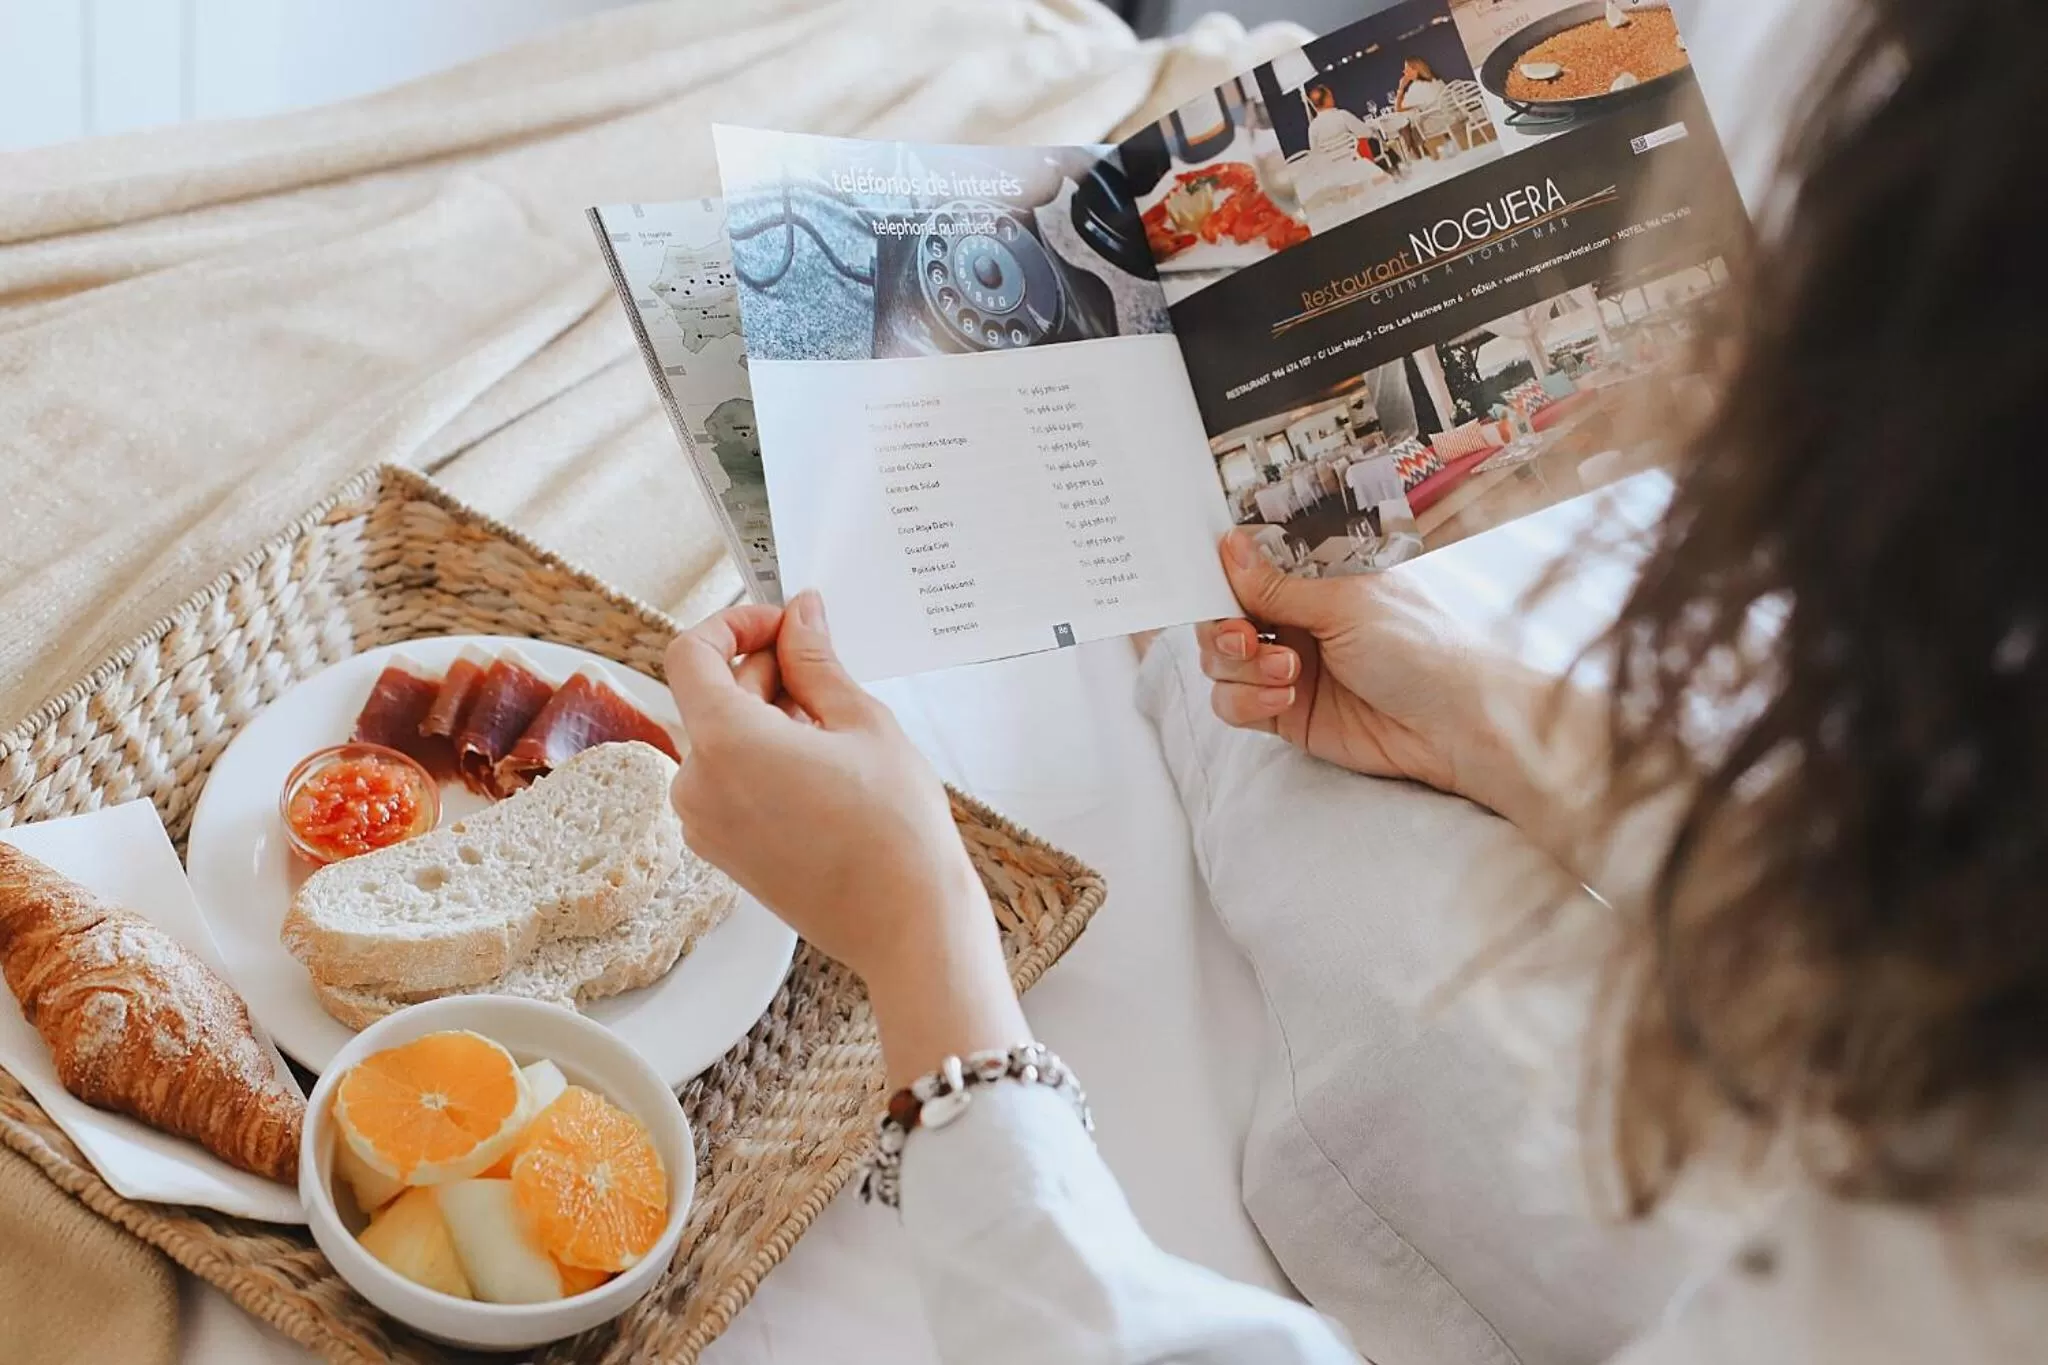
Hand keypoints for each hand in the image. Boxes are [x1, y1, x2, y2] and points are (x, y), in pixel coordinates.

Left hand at [665, 593, 1024, 1085]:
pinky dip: (762, 759)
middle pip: (710, 696)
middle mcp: (697, 785)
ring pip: (721, 740)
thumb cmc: (895, 830)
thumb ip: (817, 662)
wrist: (906, 924)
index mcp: (725, 744)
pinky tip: (822, 768)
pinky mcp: (721, 851)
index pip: (690, 653)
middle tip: (829, 672)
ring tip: (835, 730)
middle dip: (764, 672)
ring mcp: (704, 824)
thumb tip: (801, 615)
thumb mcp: (862, 723)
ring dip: (767, 718)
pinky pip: (727, 782)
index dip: (735, 625)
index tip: (782, 626)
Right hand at [1199, 530, 1522, 806]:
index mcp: (1312, 579)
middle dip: (1221, 628)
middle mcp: (1295, 618)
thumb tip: (1228, 545)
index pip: (1245, 569)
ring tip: (1288, 673)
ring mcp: (1287, 666)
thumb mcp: (1343, 604)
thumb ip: (1276, 585)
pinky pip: (1232, 703)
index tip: (1203, 585)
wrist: (1455, 724)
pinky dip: (1246, 700)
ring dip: (1241, 668)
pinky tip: (1285, 699)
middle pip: (1219, 617)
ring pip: (1220, 662)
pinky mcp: (1284, 711)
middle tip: (1245, 637)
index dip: (1218, 577)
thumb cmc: (1420, 648)